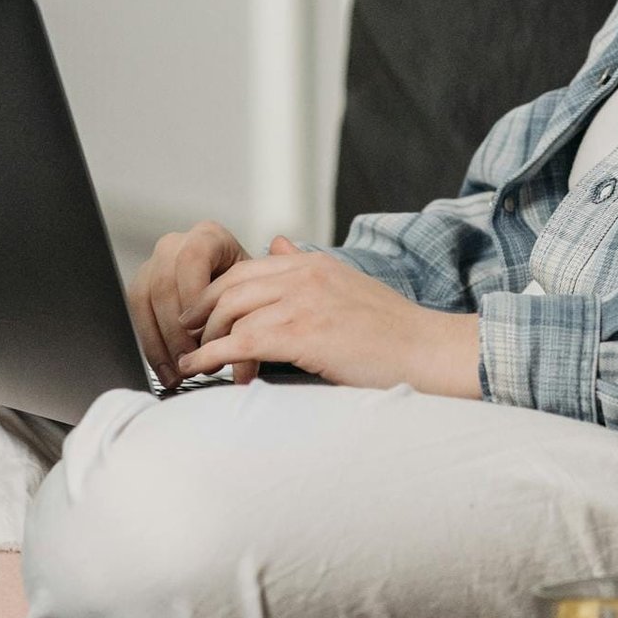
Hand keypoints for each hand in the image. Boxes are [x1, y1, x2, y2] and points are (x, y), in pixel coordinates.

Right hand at [127, 220, 250, 388]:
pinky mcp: (142, 287)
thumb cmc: (251, 288)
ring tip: (180, 372)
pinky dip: (152, 347)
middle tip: (192, 359)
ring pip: (144, 301)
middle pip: (164, 283)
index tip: (202, 332)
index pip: (191, 260)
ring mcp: (155, 264)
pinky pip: (137, 315)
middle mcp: (177, 245)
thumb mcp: (258, 290)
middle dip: (176, 329)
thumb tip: (241, 343)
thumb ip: (254, 308)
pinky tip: (167, 370)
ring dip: (161, 342)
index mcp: (208, 237)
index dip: (193, 298)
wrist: (238, 288)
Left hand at [176, 237, 481, 399]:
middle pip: (229, 287)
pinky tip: (202, 372)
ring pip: (231, 313)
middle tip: (188, 339)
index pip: (246, 269)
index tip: (201, 316)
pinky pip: (242, 342)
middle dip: (202, 314)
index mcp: (314, 263)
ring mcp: (304, 302)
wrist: (428, 351)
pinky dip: (213, 357)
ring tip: (195, 364)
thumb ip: (308, 268)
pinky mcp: (303, 334)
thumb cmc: (393, 331)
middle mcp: (305, 274)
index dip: (216, 293)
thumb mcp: (348, 286)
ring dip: (206, 341)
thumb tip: (276, 245)